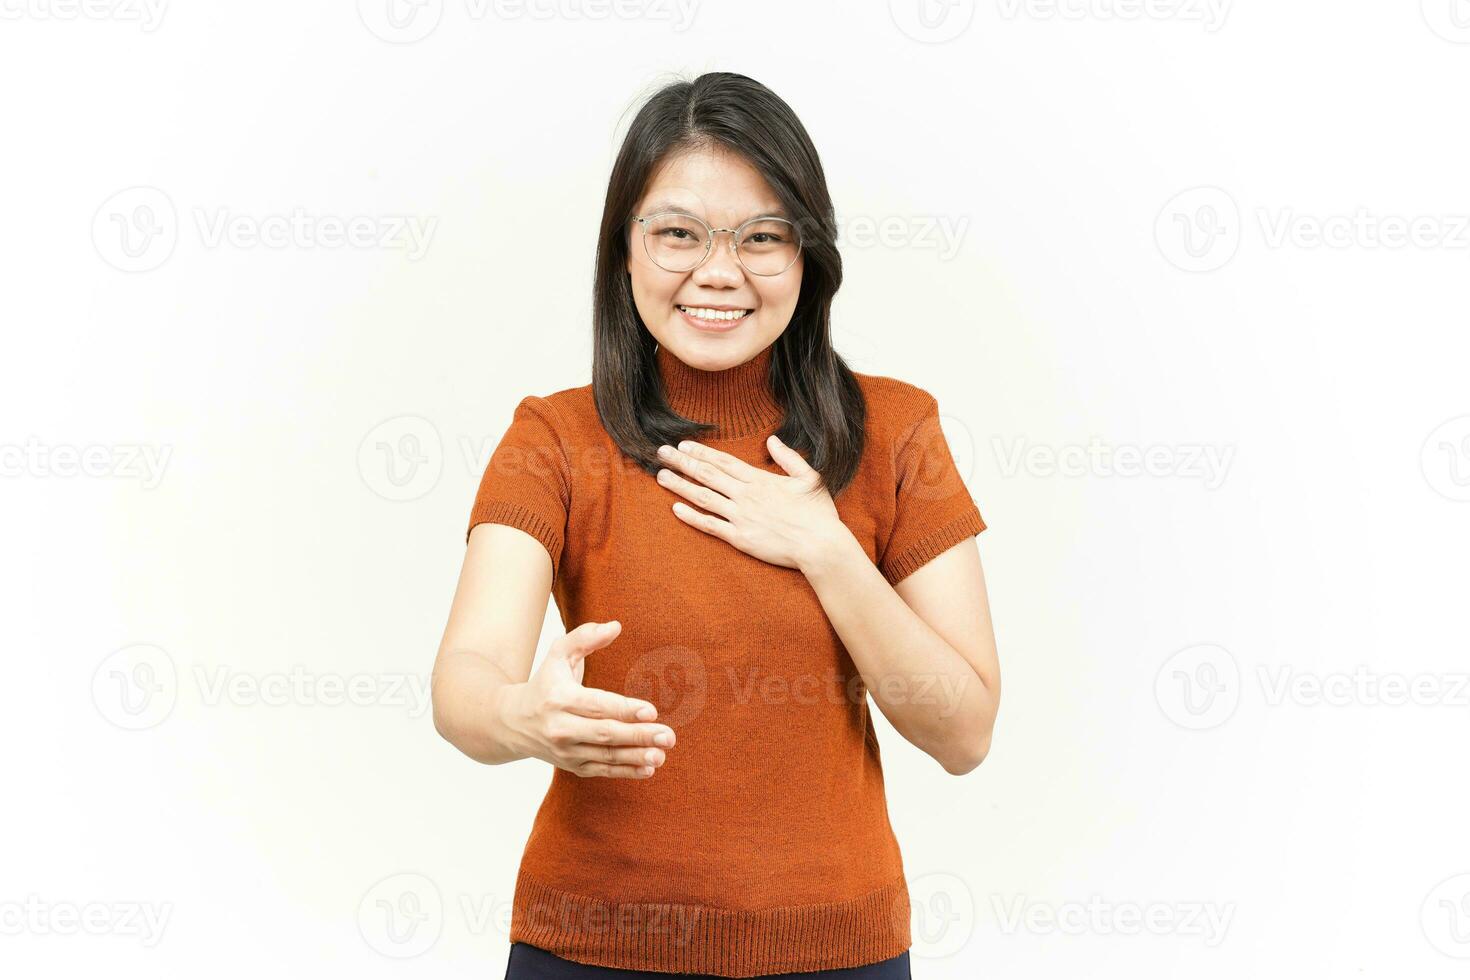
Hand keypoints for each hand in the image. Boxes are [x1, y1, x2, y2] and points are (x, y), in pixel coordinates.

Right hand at [497, 620, 676, 778]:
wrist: (512, 723)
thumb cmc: (544, 683)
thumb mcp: (558, 654)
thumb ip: (585, 637)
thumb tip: (615, 626)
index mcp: (559, 698)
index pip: (596, 705)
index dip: (624, 709)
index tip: (651, 711)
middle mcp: (561, 728)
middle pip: (604, 734)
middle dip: (638, 736)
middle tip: (668, 736)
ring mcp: (566, 750)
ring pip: (606, 756)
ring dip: (636, 757)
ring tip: (661, 755)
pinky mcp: (572, 766)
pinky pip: (602, 770)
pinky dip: (626, 771)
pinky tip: (649, 768)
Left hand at [654, 435, 849, 571]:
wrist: (821, 546)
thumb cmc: (819, 514)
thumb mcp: (810, 478)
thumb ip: (789, 458)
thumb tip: (772, 440)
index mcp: (760, 480)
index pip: (723, 462)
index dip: (701, 452)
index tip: (683, 445)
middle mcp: (746, 496)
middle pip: (707, 475)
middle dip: (682, 462)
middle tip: (661, 453)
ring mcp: (741, 517)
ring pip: (703, 497)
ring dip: (680, 485)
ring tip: (661, 476)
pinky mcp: (740, 539)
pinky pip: (710, 525)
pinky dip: (691, 516)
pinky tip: (675, 508)